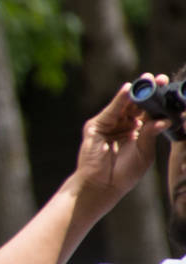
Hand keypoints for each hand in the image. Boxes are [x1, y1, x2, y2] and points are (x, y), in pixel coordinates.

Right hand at [75, 73, 169, 199]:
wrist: (102, 185)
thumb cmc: (124, 173)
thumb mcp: (144, 151)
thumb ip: (150, 134)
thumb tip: (164, 120)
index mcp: (137, 131)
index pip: (149, 112)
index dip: (158, 100)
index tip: (168, 88)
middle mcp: (123, 125)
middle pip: (137, 104)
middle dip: (147, 91)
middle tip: (158, 78)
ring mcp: (109, 124)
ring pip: (124, 105)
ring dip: (135, 92)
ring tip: (146, 80)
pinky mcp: (96, 126)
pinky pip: (111, 111)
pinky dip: (119, 100)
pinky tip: (128, 90)